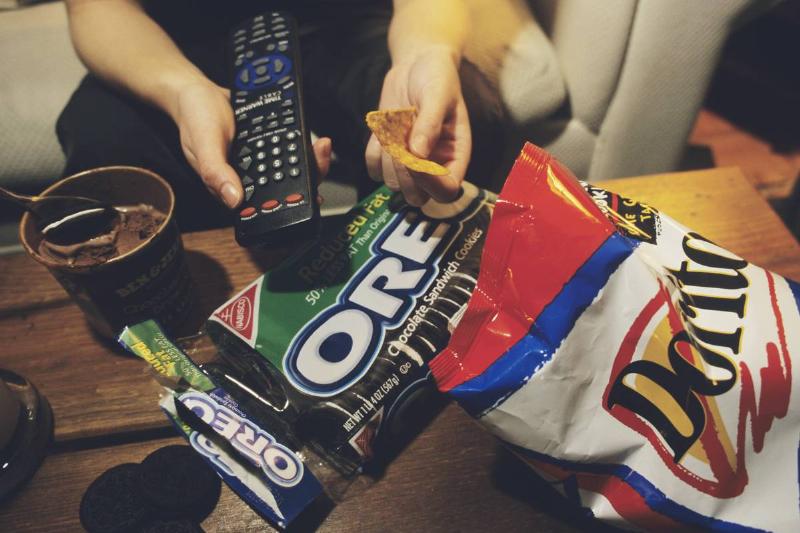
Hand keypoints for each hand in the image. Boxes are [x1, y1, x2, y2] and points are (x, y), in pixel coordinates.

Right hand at [172, 81, 331, 207]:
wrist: (197, 92)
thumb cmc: (193, 120)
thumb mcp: (202, 145)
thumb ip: (215, 172)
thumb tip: (233, 200)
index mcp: (235, 185)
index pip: (267, 202)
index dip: (291, 202)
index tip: (312, 195)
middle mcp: (251, 175)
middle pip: (287, 183)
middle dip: (309, 174)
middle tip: (321, 158)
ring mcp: (261, 158)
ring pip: (292, 165)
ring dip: (309, 157)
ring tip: (321, 146)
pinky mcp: (267, 141)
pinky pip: (288, 145)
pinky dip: (301, 141)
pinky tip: (311, 136)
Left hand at [365, 47, 470, 205]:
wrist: (417, 64)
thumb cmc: (437, 76)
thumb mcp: (438, 93)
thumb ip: (430, 122)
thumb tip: (418, 153)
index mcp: (455, 155)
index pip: (447, 191)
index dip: (431, 183)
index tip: (416, 160)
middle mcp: (434, 165)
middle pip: (417, 197)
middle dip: (405, 175)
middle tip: (401, 143)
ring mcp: (410, 163)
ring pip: (392, 184)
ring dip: (388, 159)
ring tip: (396, 128)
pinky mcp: (389, 155)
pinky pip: (374, 168)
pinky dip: (374, 153)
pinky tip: (383, 132)